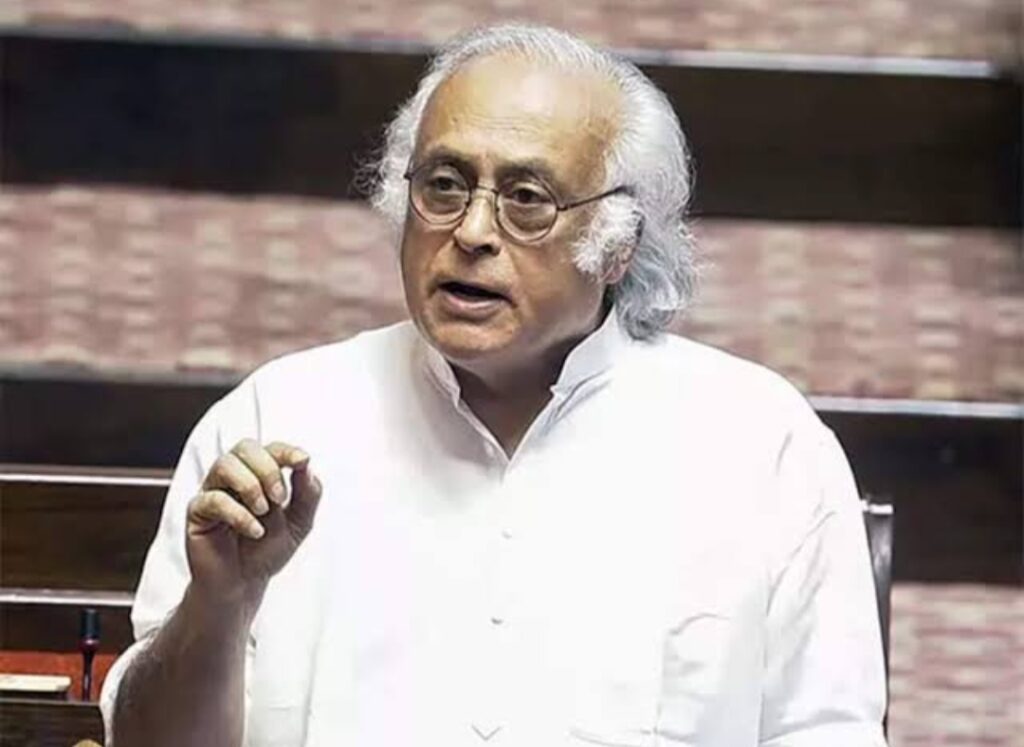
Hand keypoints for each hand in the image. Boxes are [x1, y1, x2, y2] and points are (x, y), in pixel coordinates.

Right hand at [186, 440, 321, 609]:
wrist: (245, 583)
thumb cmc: (268, 549)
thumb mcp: (299, 522)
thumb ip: (307, 494)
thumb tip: (306, 466)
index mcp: (259, 474)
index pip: (270, 448)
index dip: (287, 450)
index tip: (302, 461)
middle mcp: (235, 477)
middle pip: (245, 447)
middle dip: (268, 468)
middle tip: (280, 497)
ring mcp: (214, 491)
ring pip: (224, 464)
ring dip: (250, 485)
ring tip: (263, 512)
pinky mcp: (198, 511)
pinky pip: (213, 499)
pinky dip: (238, 514)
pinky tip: (254, 531)